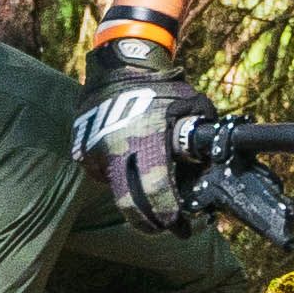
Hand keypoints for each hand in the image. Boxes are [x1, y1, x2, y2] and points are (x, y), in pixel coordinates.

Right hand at [76, 13, 209, 232]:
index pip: (156, 191)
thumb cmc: (162, 87)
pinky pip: (102, 175)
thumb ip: (201, 139)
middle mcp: (116, 147)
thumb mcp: (192, 107)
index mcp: (146, 138)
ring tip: (149, 188)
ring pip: (115, 191)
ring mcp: (95, 151)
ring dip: (133, 196)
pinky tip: (128, 164)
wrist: (118, 65)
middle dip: (149, 223)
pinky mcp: (82, 151)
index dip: (168, 214)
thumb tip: (211, 169)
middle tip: (164, 227)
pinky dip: (117, 176)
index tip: (179, 225)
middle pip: (129, 205)